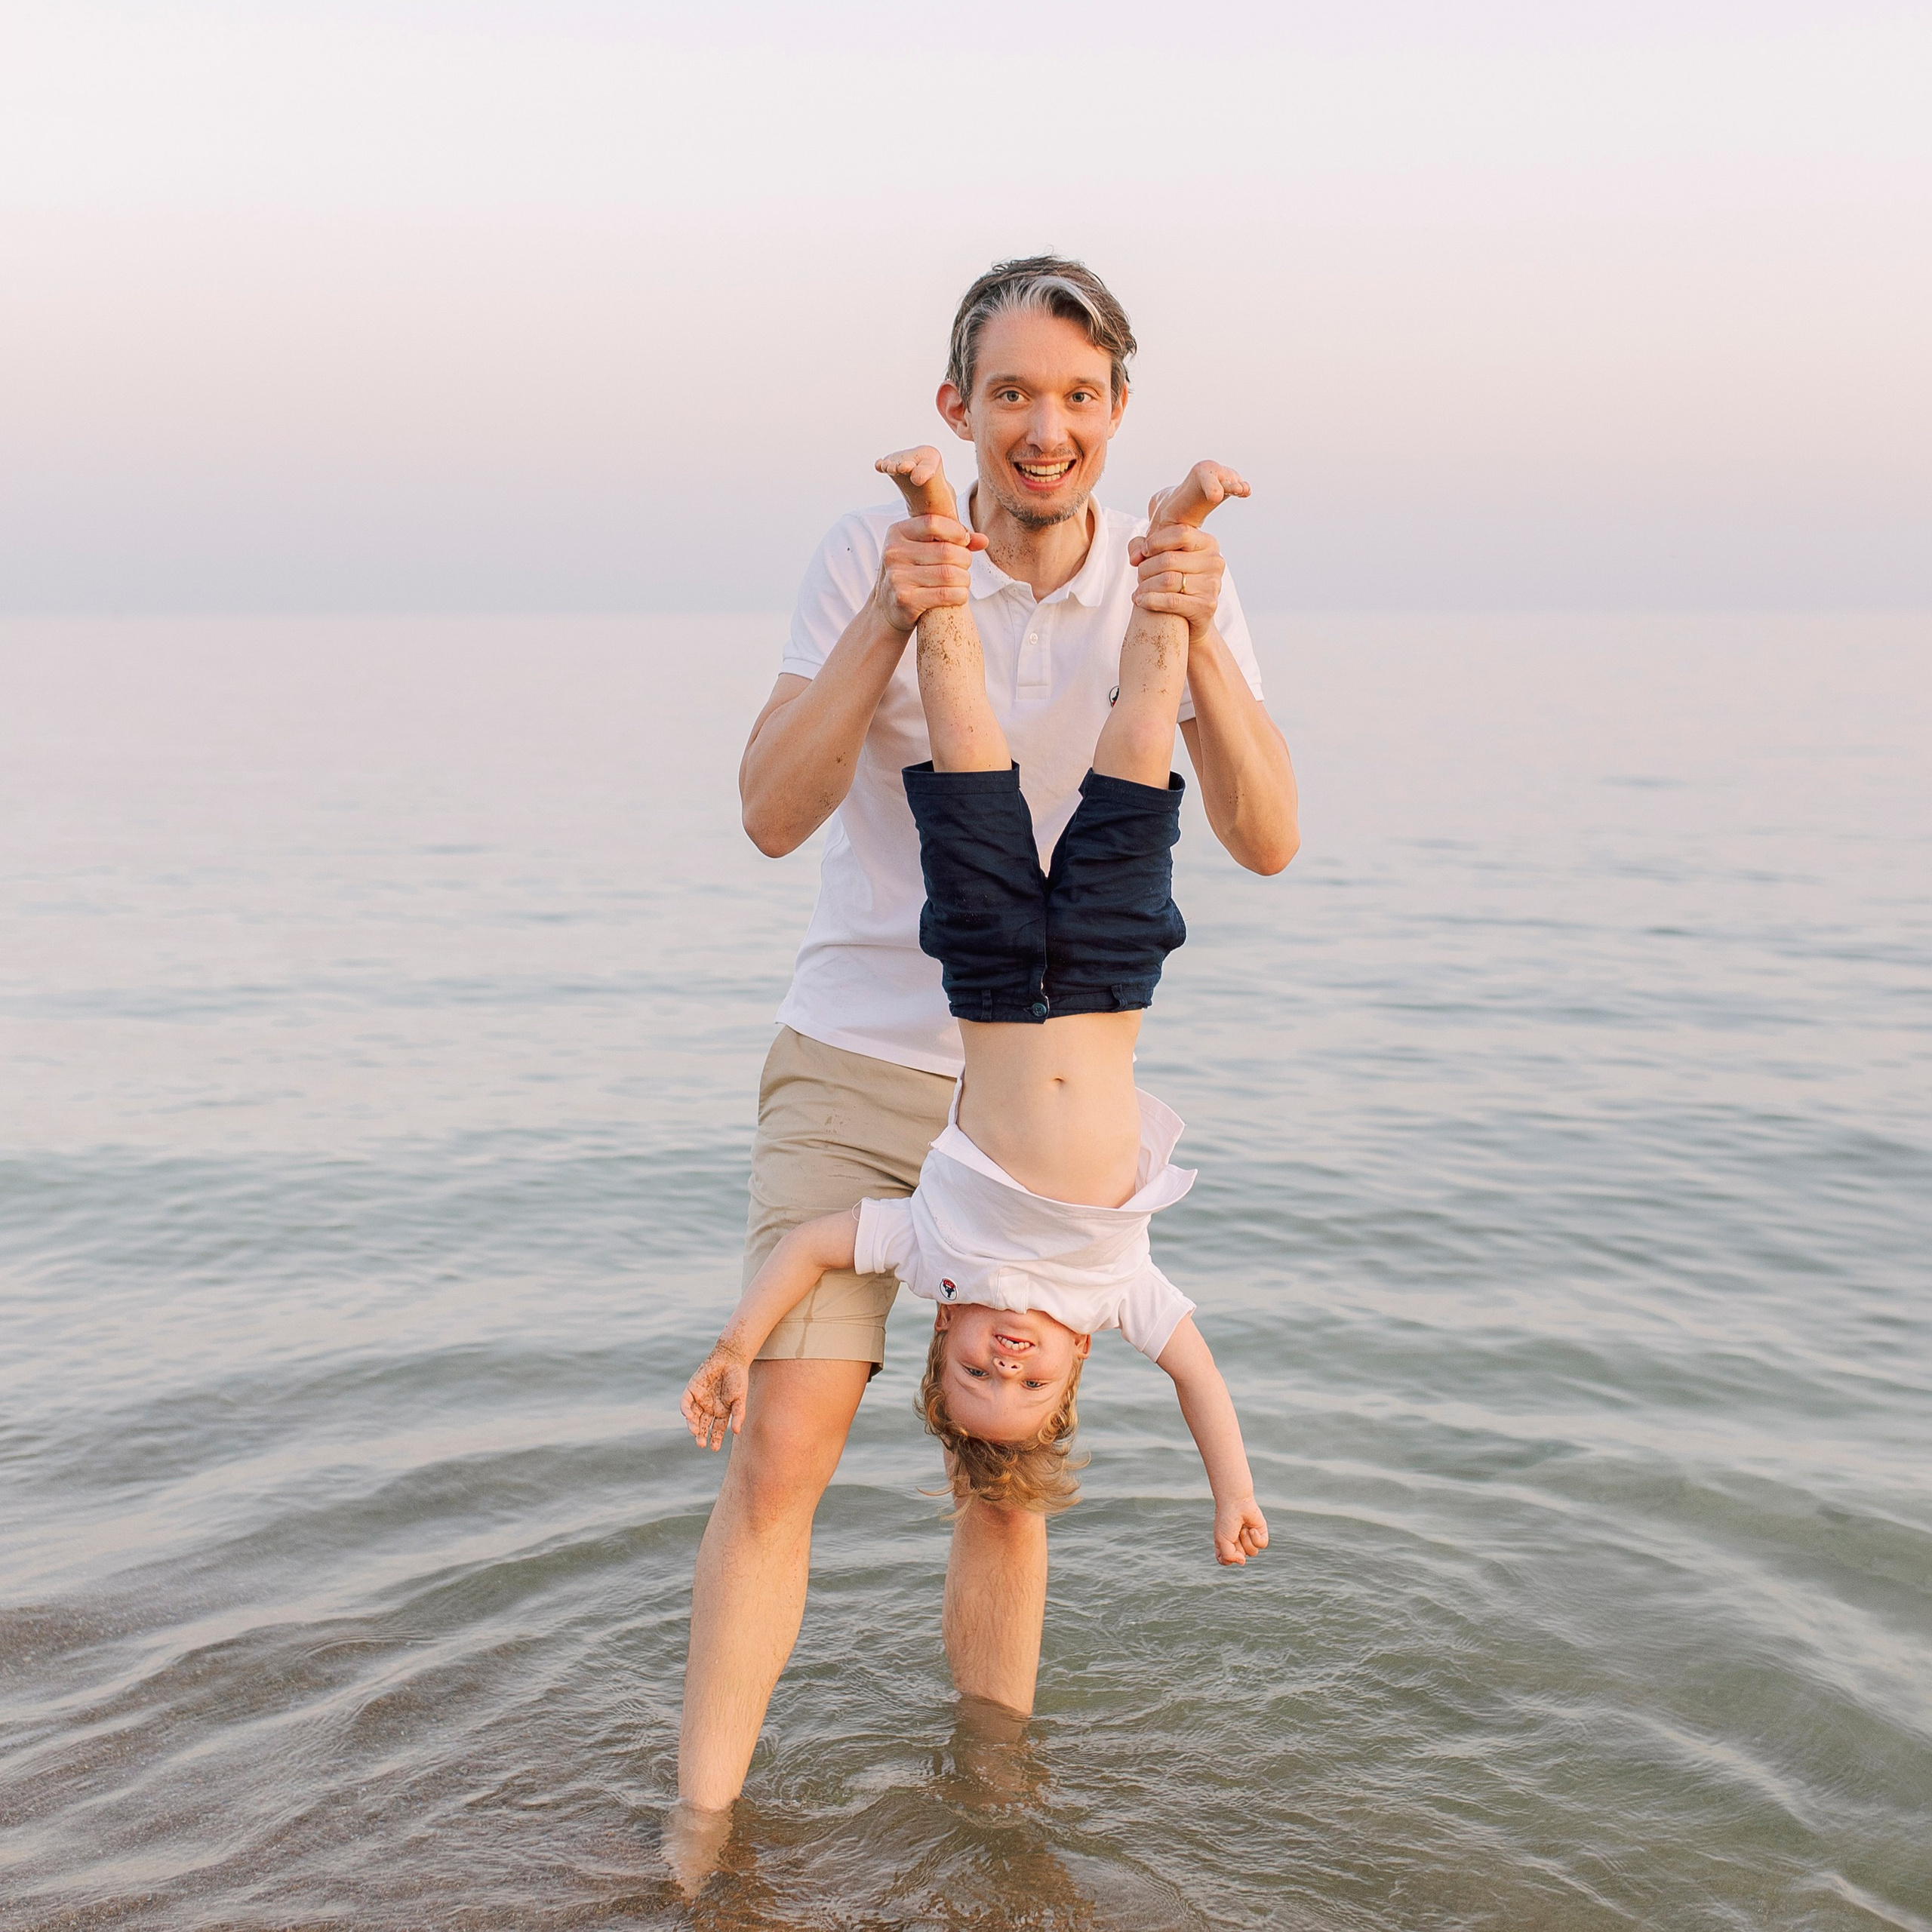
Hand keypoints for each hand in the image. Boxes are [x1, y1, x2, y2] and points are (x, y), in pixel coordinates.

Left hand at [681, 1343, 749, 1450]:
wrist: (731, 1358)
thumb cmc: (738, 1378)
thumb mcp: (740, 1398)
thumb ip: (738, 1414)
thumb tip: (736, 1432)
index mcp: (722, 1411)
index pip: (717, 1429)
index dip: (715, 1439)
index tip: (714, 1448)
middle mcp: (709, 1407)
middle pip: (703, 1425)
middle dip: (701, 1435)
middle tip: (701, 1444)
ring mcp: (700, 1399)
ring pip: (693, 1416)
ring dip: (693, 1425)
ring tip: (695, 1432)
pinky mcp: (692, 1389)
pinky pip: (686, 1402)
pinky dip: (685, 1409)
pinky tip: (688, 1416)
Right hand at [873, 515, 988, 635]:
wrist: (887, 609)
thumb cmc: (911, 573)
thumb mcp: (922, 549)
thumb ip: (951, 539)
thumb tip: (983, 540)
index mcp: (897, 533)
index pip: (933, 522)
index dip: (956, 531)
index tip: (964, 542)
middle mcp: (893, 553)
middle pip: (946, 551)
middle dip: (964, 559)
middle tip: (964, 567)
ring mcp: (897, 577)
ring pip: (949, 574)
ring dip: (964, 579)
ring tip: (962, 581)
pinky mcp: (905, 600)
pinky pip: (945, 595)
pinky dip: (960, 595)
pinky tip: (958, 595)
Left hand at [1128, 522, 1225, 641]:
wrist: (1190, 621)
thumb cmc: (1176, 583)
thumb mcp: (1162, 557)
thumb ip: (1144, 546)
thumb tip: (1136, 555)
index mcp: (1208, 544)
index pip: (1181, 532)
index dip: (1156, 541)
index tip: (1144, 552)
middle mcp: (1214, 562)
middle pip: (1169, 559)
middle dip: (1146, 568)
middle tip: (1139, 577)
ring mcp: (1212, 585)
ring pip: (1167, 580)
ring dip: (1145, 586)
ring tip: (1138, 591)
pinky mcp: (1206, 606)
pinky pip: (1171, 601)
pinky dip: (1150, 601)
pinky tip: (1140, 601)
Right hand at [1213, 1494, 1268, 1566]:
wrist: (1236, 1502)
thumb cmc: (1226, 1520)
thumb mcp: (1221, 1541)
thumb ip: (1229, 1556)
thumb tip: (1242, 1562)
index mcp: (1225, 1545)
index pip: (1226, 1561)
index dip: (1227, 1558)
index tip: (1224, 1544)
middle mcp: (1237, 1543)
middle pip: (1241, 1558)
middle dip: (1237, 1545)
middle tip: (1234, 1532)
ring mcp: (1249, 1539)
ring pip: (1252, 1553)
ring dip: (1246, 1540)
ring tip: (1242, 1528)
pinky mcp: (1260, 1533)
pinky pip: (1262, 1545)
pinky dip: (1256, 1537)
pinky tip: (1251, 1528)